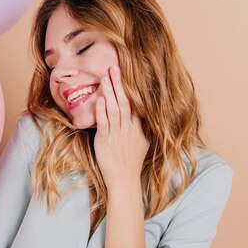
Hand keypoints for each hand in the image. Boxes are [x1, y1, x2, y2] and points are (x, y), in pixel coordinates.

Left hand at [94, 65, 149, 188]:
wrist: (124, 180)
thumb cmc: (132, 161)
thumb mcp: (145, 143)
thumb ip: (145, 128)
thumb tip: (148, 115)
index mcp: (139, 128)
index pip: (135, 103)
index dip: (130, 88)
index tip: (126, 73)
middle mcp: (129, 129)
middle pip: (125, 101)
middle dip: (119, 84)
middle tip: (113, 67)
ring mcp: (117, 134)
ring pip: (114, 109)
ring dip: (109, 92)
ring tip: (105, 78)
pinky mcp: (105, 140)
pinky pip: (104, 122)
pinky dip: (102, 110)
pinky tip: (100, 99)